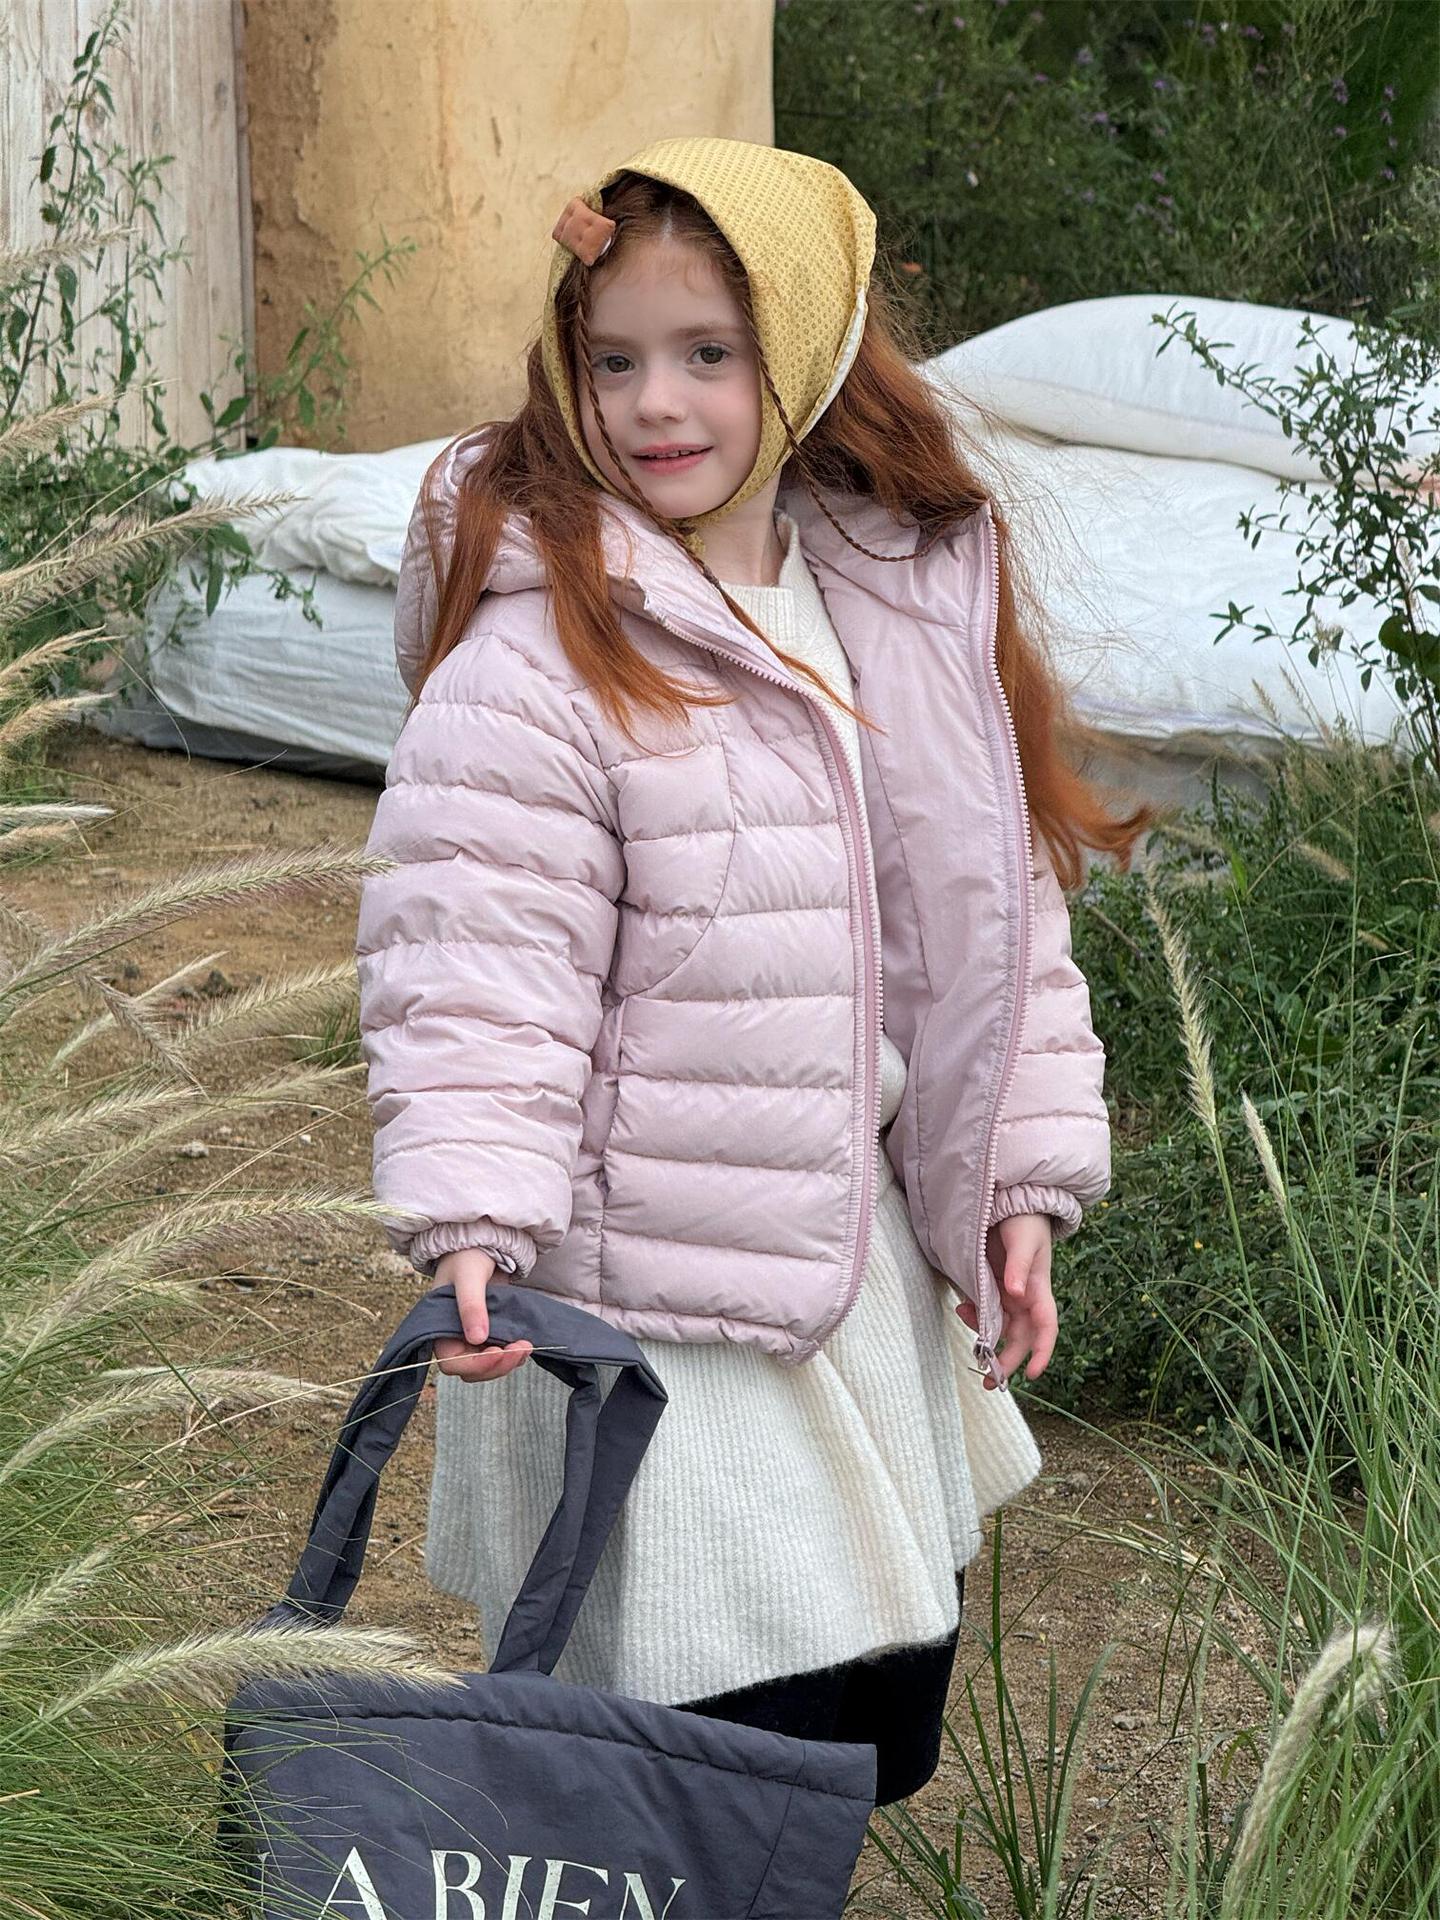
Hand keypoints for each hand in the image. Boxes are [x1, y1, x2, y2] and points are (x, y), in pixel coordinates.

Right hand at [432, 1248, 532, 1381]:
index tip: (499, 1354)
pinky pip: (499, 1353)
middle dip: (497, 1365)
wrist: (482, 1241)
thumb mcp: (469, 1277)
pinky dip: (512, 1354)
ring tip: (526, 1346)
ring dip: (507, 1362)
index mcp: (439, 1327)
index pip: (452, 1362)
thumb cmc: (467, 1255)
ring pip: (487, 1365)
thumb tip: (477, 1338)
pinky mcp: (489, 1331)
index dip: (475, 1364)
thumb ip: (472, 1305)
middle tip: (521, 1349)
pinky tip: (524, 1345)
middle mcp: (453, 1336)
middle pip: (471, 1369)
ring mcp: (471, 1335)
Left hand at [955, 1211, 1056, 1390]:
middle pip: (1019, 1337)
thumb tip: (1014, 1292)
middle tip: (988, 1382)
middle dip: (1007, 1361)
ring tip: (969, 1335)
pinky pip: (984, 1310)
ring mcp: (1007, 1293)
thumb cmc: (1025, 1221)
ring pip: (1000, 1328)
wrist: (1011, 1202)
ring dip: (987, 1340)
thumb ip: (1018, 1266)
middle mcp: (1024, 1297)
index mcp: (1038, 1289)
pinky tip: (962, 1308)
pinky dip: (975, 1316)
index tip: (1032, 1374)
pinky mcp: (991, 1286)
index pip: (1045, 1327)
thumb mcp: (1024, 1241)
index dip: (1042, 1352)